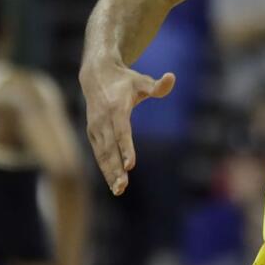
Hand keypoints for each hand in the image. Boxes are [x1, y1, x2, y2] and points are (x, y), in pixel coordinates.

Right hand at [79, 59, 174, 194]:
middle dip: (115, 168)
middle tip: (122, 187)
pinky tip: (112, 182)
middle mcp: (103, 121)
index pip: (121, 132)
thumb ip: (157, 85)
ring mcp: (95, 128)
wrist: (97, 75)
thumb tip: (172, 77)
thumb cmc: (125, 80)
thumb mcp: (142, 80)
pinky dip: (104, 167)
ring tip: (118, 189)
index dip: (126, 149)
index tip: (131, 166)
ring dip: (109, 172)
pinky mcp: (92, 133)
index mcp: (116, 109)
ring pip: (102, 154)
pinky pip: (98, 153)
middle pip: (110, 148)